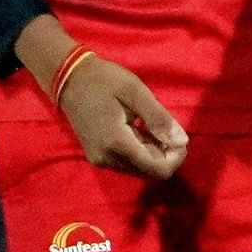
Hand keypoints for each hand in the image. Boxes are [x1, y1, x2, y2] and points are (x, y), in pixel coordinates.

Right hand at [57, 55, 189, 178]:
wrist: (69, 79)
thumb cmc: (104, 81)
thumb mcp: (136, 92)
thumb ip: (159, 118)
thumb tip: (182, 141)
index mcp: (117, 144)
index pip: (158, 169)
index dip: (176, 157)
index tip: (178, 136)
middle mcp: (107, 159)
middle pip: (150, 172)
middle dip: (166, 154)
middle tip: (167, 127)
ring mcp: (100, 159)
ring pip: (140, 168)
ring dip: (154, 152)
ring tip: (151, 125)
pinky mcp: (98, 156)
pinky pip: (128, 162)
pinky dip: (141, 150)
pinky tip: (140, 129)